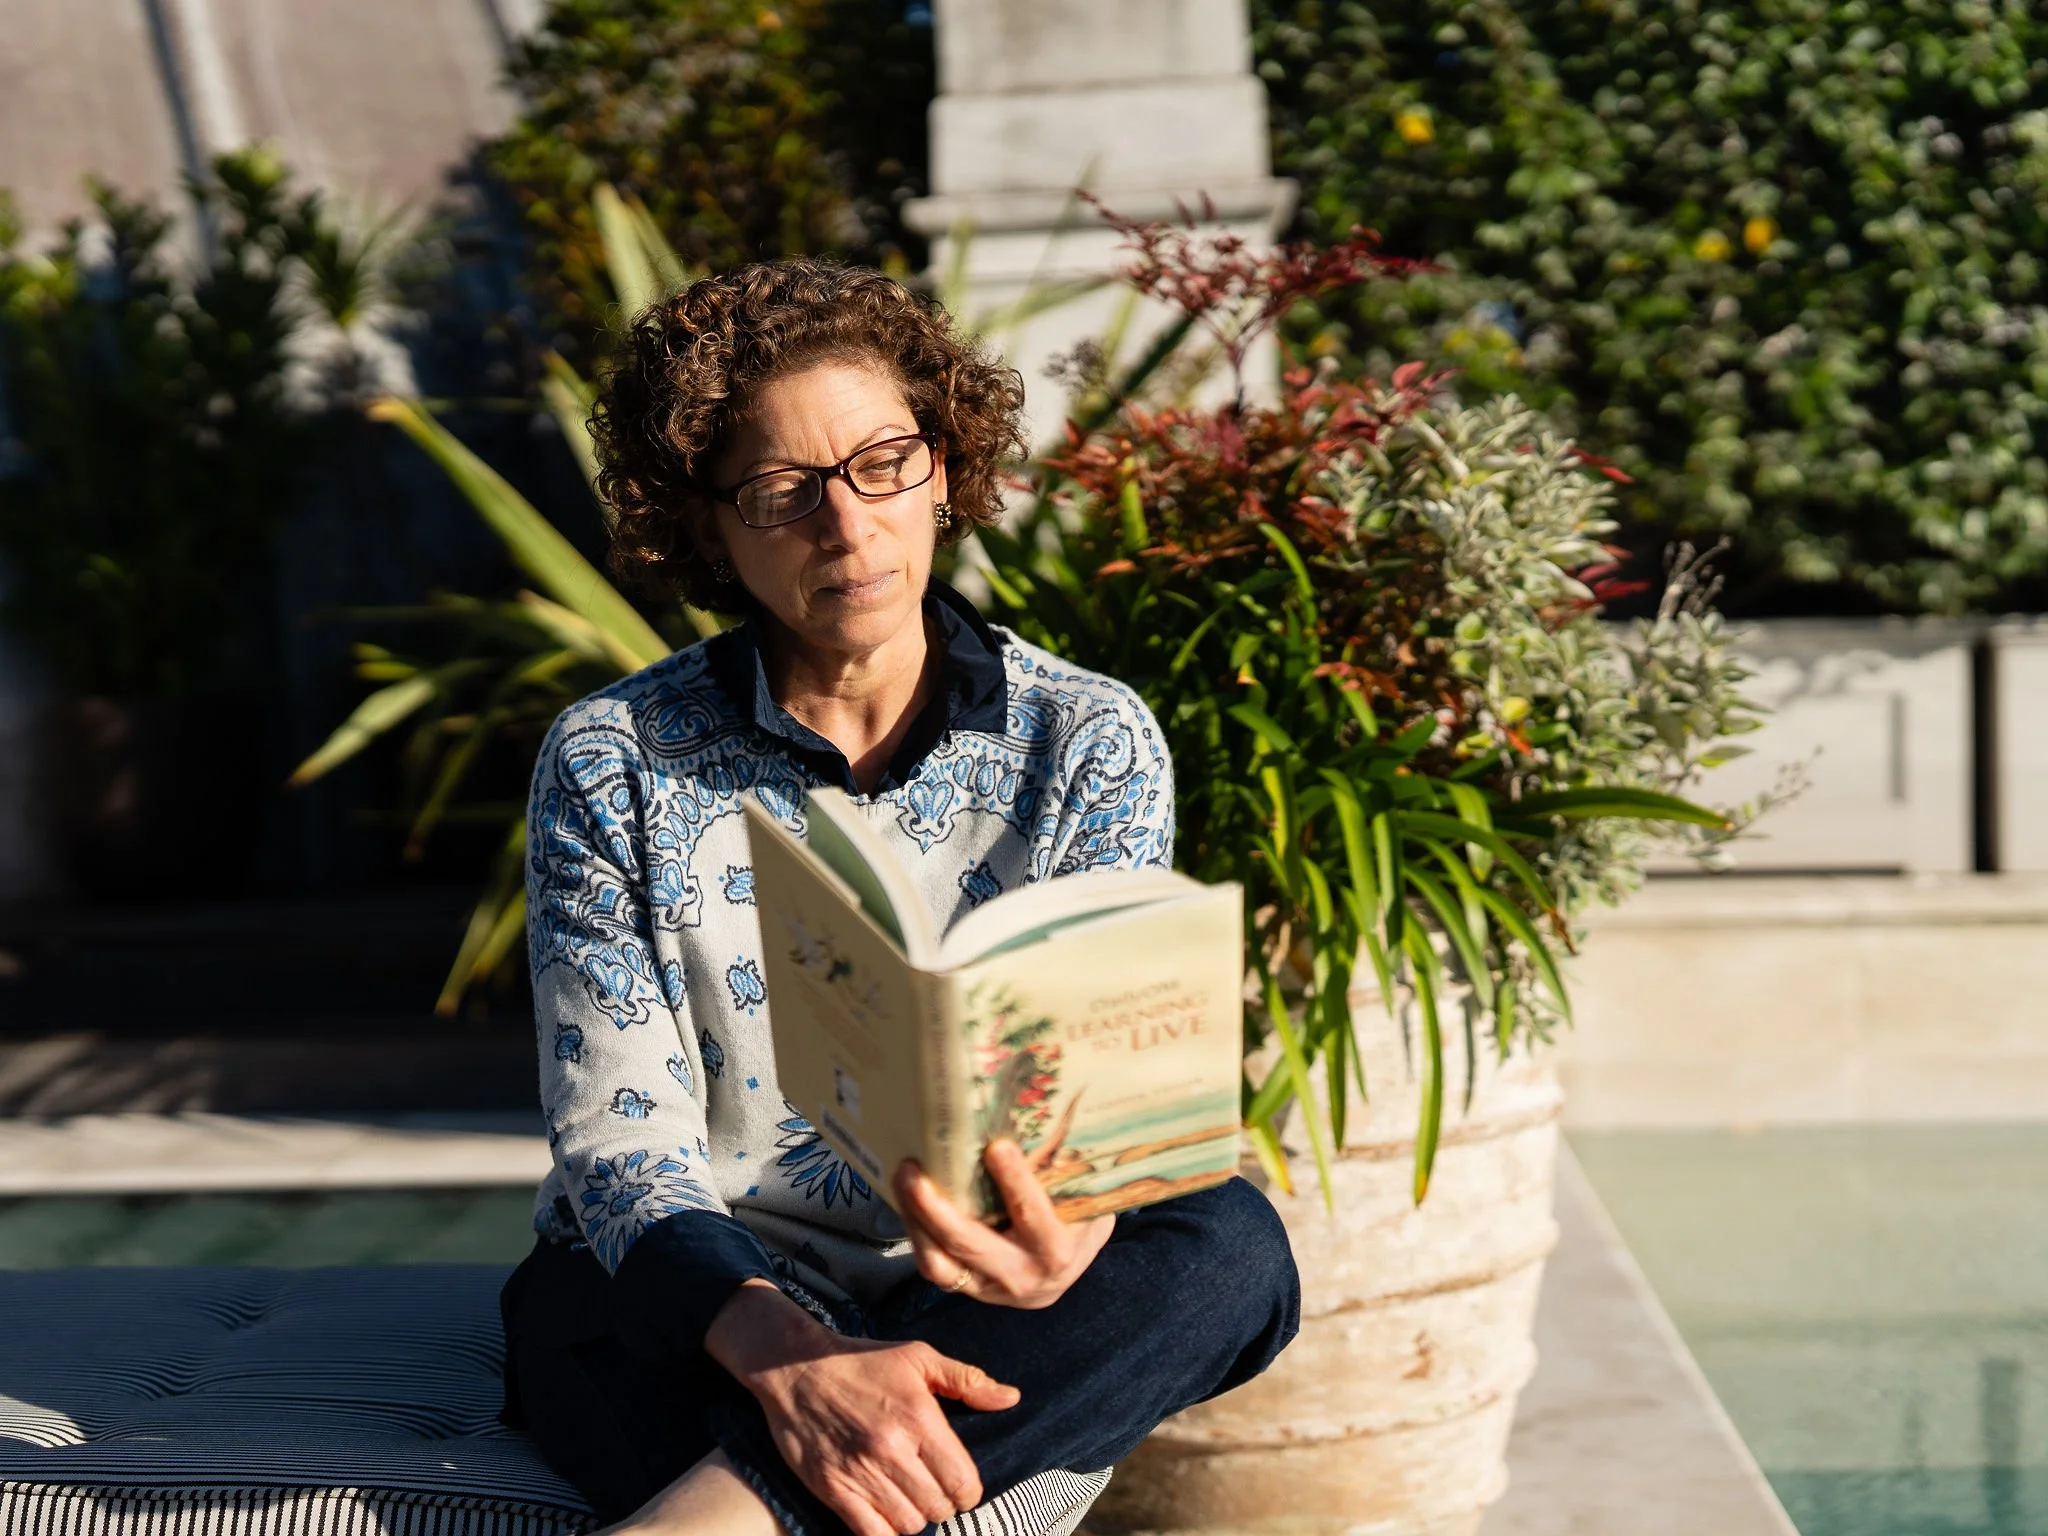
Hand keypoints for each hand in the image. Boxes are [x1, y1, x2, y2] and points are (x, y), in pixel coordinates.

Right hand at [707, 1281, 1019, 1535]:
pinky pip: (873, 1534)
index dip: (968, 1489)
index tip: (958, 1481)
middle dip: (943, 1502)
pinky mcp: (832, 1489)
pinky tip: (886, 1511)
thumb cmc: (863, 1362)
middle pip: (939, 1507)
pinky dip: (885, 1530)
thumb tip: (1012, 1398)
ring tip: (908, 1495)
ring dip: (915, 1515)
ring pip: (910, 1524)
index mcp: (919, 1418)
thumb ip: (968, 1381)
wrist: (796, 1368)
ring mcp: (860, 1472)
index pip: (963, 1482)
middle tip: (931, 1486)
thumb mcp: (919, 1357)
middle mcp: (892, 1449)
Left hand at [893, 1140, 1114, 1309]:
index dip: (1015, 1181)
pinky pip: (934, 1267)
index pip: (1033, 1215)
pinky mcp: (967, 1289)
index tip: (996, 1146)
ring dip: (915, 1221)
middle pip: (969, 1244)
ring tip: (901, 1180)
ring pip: (940, 1263)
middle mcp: (1022, 1276)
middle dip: (935, 1207)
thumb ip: (1070, 1175)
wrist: (1068, 1273)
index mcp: (1057, 1251)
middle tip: (912, 1169)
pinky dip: (916, 1235)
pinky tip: (905, 1202)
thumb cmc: (1077, 1224)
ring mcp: (990, 1288)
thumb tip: (1045, 1120)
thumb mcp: (1086, 1201)